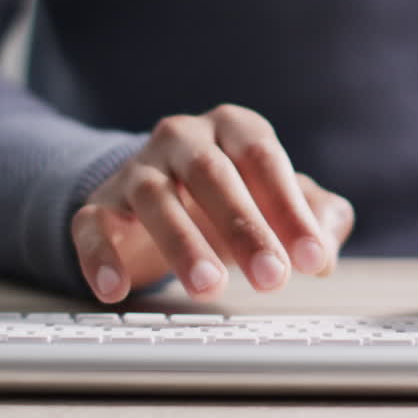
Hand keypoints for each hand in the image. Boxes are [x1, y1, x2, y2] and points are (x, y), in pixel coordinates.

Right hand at [71, 104, 354, 302]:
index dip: (290, 210)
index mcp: (233, 127)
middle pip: (212, 174)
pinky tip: (116, 290)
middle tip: (272, 278)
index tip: (312, 260)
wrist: (159, 201)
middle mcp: (182, 138)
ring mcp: (136, 169)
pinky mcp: (97, 205)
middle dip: (245, 228)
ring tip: (209, 288)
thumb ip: (317, 219)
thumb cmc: (234, 200)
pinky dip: (100, 256)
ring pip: (155, 198)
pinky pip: (92, 226)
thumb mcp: (280, 204)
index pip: (263, 159)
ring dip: (183, 244)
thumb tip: (325, 250)